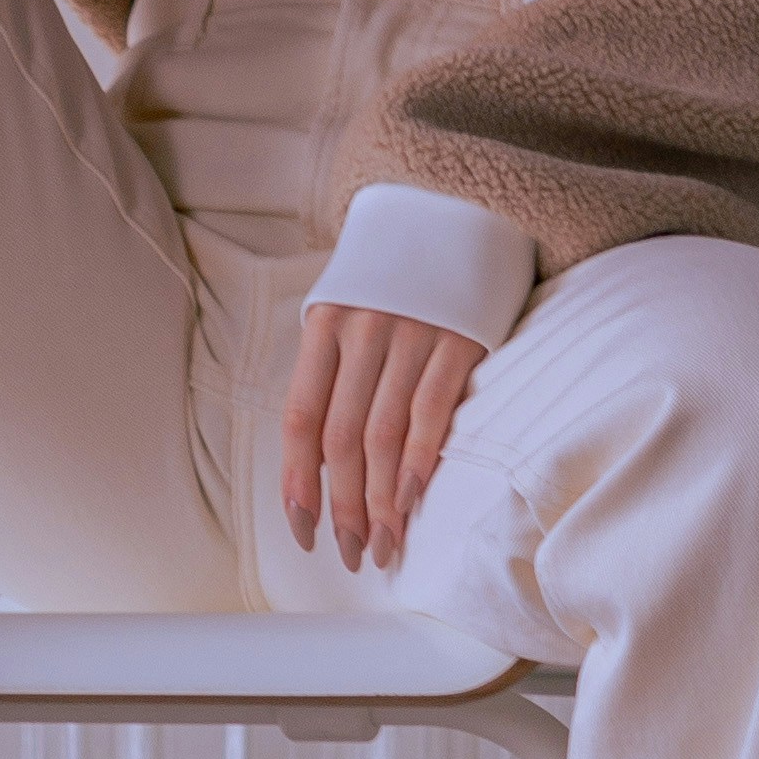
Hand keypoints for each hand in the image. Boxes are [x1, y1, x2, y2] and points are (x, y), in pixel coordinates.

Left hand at [282, 301, 485, 572]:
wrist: (457, 206)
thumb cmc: (394, 277)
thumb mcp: (347, 308)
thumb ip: (332, 371)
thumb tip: (319, 461)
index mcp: (325, 326)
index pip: (302, 418)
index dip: (299, 482)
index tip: (304, 530)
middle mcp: (362, 330)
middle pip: (343, 438)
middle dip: (344, 507)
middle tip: (352, 552)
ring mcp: (411, 333)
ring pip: (385, 435)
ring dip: (382, 501)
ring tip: (384, 544)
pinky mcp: (459, 338)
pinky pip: (432, 411)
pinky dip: (420, 461)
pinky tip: (413, 499)